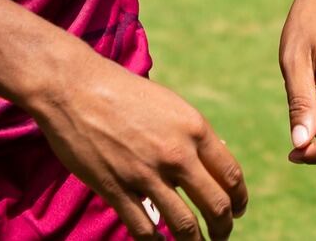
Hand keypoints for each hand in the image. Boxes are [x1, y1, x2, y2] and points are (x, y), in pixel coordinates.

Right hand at [25, 44, 246, 239]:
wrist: (76, 89)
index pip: (231, 175)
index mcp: (194, 129)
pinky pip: (144, 229)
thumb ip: (191, 136)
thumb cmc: (124, 93)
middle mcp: (176, 154)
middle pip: (216, 205)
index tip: (237, 210)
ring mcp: (146, 174)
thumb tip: (211, 165)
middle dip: (222, 227)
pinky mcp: (116, 189)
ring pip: (183, 224)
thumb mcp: (170, 106)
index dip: (239, 199)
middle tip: (220, 235)